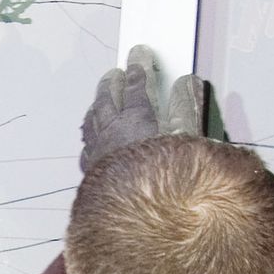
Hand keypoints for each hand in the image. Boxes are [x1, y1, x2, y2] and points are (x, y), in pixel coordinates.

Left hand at [81, 44, 212, 173]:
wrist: (141, 219)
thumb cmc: (168, 179)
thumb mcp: (186, 139)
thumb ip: (186, 107)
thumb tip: (186, 82)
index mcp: (134, 119)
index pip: (134, 86)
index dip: (138, 68)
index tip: (139, 54)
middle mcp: (111, 132)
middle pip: (107, 99)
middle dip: (111, 83)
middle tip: (115, 72)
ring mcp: (98, 153)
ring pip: (92, 121)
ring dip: (97, 105)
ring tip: (100, 98)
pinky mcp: (92, 174)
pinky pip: (87, 146)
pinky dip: (90, 135)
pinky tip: (91, 138)